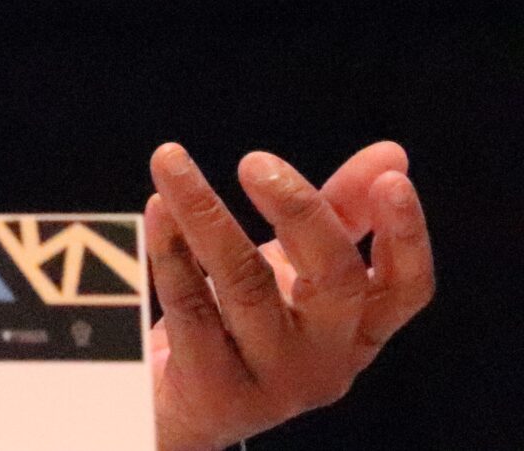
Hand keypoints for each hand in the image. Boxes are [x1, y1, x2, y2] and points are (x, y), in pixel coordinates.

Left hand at [146, 140, 432, 450]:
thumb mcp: (298, 270)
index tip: (393, 181)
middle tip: (255, 160)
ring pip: (245, 286)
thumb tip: (392, 154)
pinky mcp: (215, 388)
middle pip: (336, 284)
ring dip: (205, 214)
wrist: (184, 409)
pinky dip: (171, 251)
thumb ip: (341, 212)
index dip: (407, 237)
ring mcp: (273, 379)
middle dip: (300, 213)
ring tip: (171, 161)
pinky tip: (156, 208)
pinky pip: (190, 307)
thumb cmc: (248, 324)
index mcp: (357, 328)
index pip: (405, 288)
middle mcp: (326, 359)